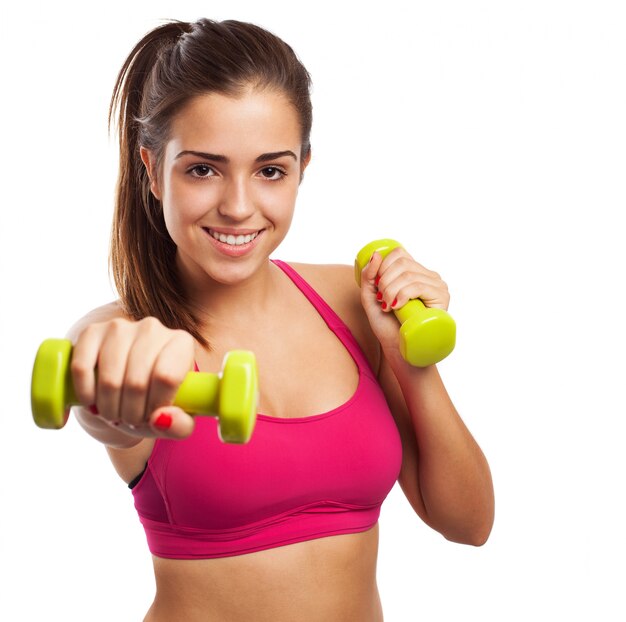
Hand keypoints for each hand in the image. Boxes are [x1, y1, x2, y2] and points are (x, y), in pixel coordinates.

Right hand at [70, 317, 196, 438]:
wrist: (126, 382)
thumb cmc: (156, 399)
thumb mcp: (177, 418)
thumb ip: (181, 426)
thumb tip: (160, 419)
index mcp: (181, 343)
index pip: (167, 377)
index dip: (155, 407)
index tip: (150, 418)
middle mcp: (152, 328)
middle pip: (137, 382)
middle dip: (131, 413)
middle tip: (130, 421)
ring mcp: (120, 327)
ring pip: (110, 379)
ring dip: (109, 408)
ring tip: (115, 414)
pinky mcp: (91, 331)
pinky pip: (82, 368)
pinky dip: (86, 394)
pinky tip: (93, 403)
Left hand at [359, 247, 449, 352]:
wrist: (400, 349)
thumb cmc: (387, 325)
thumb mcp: (371, 298)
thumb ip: (369, 277)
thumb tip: (376, 254)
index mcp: (415, 272)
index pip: (399, 254)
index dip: (383, 267)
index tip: (377, 287)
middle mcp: (429, 276)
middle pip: (402, 263)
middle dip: (385, 282)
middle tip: (382, 301)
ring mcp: (437, 285)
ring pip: (408, 274)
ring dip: (391, 291)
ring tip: (388, 307)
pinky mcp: (442, 297)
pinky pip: (418, 286)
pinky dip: (402, 295)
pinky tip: (397, 307)